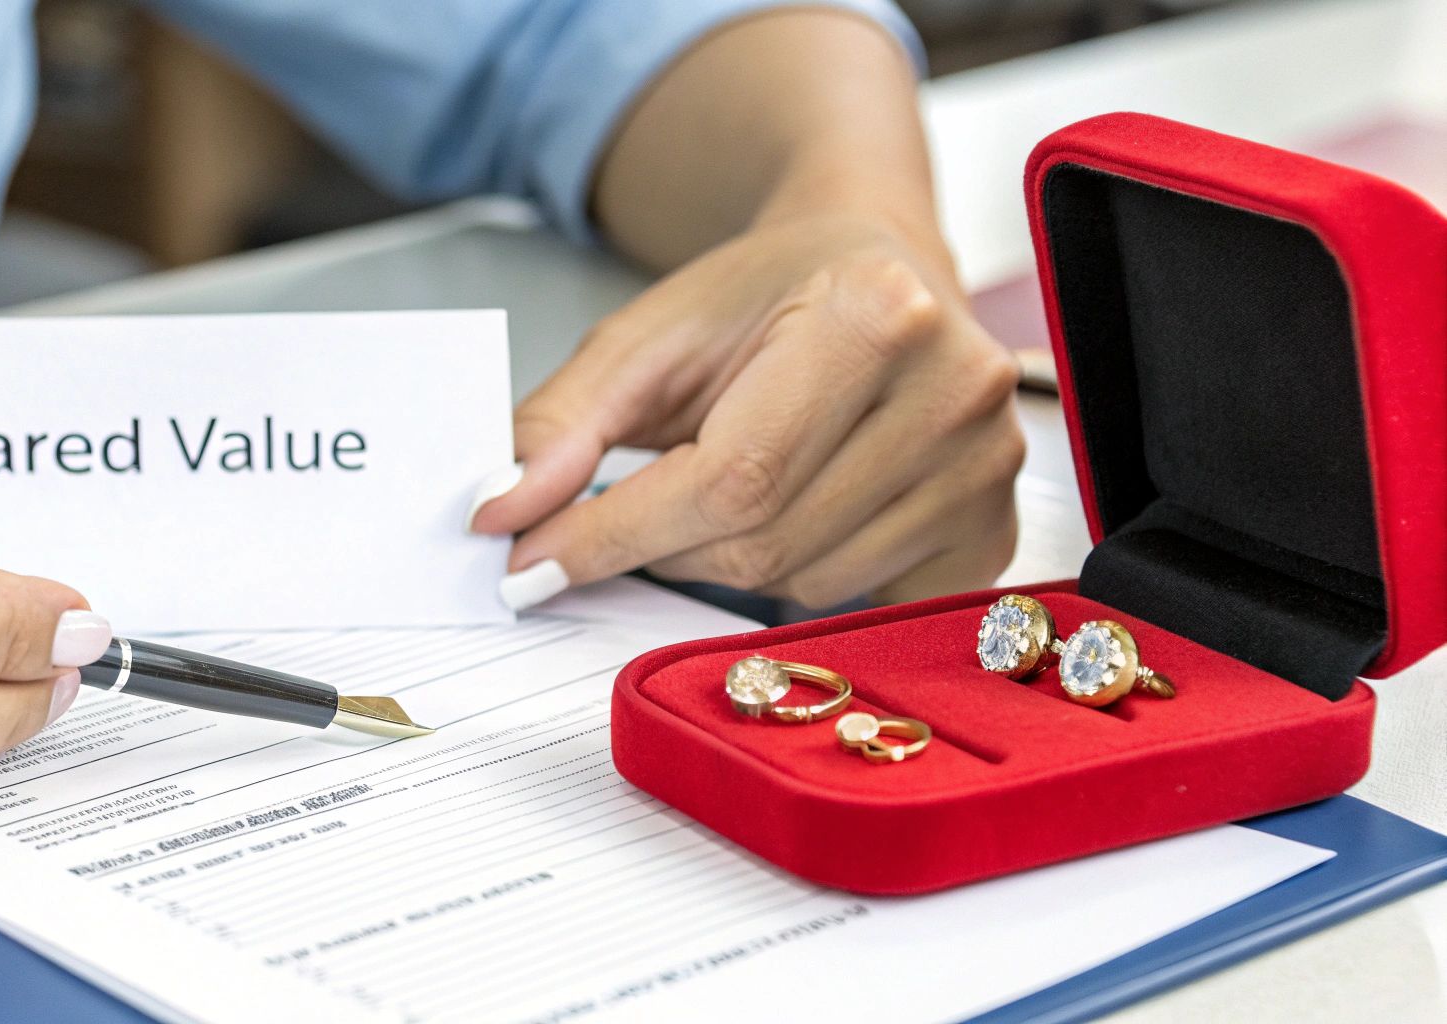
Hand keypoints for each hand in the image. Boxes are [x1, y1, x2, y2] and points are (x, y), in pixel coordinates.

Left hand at [471, 213, 1022, 610]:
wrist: (871, 266)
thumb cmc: (766, 294)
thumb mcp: (649, 334)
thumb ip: (565, 421)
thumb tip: (498, 513)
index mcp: (877, 313)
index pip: (727, 476)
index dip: (613, 534)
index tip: (529, 563)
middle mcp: (954, 390)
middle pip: (763, 540)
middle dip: (665, 546)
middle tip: (622, 517)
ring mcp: (986, 468)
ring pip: (804, 582)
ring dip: (732, 558)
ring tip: (736, 479)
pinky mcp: (990, 528)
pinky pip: (858, 603)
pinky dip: (799, 575)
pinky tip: (801, 506)